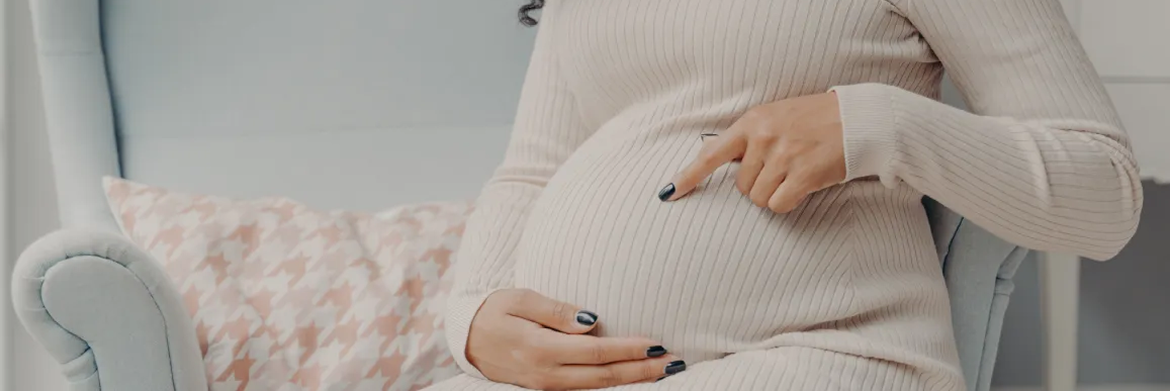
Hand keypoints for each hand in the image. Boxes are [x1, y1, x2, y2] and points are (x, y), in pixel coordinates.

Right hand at [467, 289, 684, 389]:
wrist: (464, 336)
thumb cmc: (494, 310)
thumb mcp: (521, 299)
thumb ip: (557, 311)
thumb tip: (592, 321)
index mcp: (541, 349)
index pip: (596, 352)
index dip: (629, 350)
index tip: (657, 344)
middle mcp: (547, 373)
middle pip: (603, 376)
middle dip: (642, 371)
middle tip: (675, 363)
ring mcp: (546, 385)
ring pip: (597, 388)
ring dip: (632, 380)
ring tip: (663, 372)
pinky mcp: (546, 387)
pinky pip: (585, 389)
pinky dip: (611, 385)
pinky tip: (631, 378)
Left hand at [659, 92, 845, 212]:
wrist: (857, 118)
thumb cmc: (815, 120)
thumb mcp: (775, 117)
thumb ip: (751, 137)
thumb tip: (728, 164)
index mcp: (752, 122)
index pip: (711, 153)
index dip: (688, 176)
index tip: (668, 193)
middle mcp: (763, 138)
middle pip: (741, 187)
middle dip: (758, 185)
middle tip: (782, 169)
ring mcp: (783, 156)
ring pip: (758, 199)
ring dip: (774, 194)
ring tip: (794, 174)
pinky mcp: (803, 174)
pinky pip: (778, 205)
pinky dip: (788, 202)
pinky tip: (802, 187)